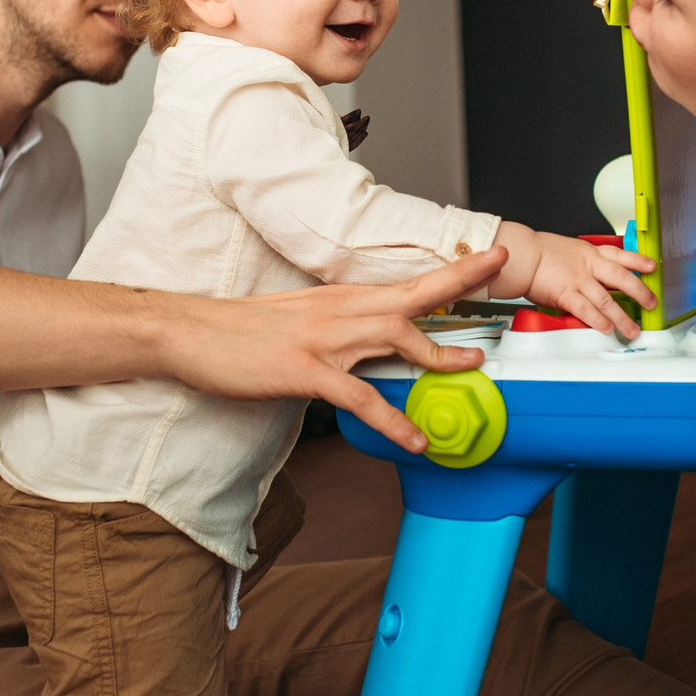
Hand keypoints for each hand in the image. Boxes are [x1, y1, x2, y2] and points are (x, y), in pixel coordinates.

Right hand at [156, 250, 506, 451]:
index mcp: (341, 298)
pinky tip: (414, 439)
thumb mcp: (301, 318)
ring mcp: (325, 339)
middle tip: (504, 272)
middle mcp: (341, 311)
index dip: (450, 268)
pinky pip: (361, 398)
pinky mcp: (306, 371)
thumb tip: (371, 341)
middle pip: (415, 294)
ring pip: (398, 339)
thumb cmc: (241, 331)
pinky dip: (393, 421)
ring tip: (475, 369)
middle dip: (462, 280)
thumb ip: (341, 326)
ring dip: (441, 356)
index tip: (488, 256)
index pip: (407, 280)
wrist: (191, 332)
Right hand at [518, 230, 654, 340]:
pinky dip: (598, 320)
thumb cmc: (540, 253)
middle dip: (640, 292)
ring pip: (606, 299)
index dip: (638, 261)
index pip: (620, 255)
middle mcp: (588, 266)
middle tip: (651, 303)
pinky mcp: (565, 294)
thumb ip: (585, 263)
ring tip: (632, 329)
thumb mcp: (570, 250)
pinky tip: (608, 328)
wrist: (523, 254)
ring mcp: (578, 280)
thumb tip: (596, 278)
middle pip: (621, 277)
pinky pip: (585, 309)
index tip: (652, 267)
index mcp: (590, 253)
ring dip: (622, 316)